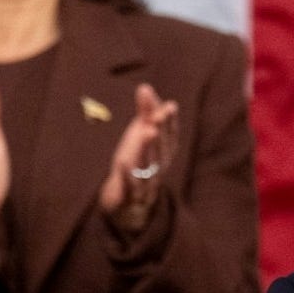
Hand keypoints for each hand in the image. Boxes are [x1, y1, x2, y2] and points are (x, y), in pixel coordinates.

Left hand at [99, 84, 177, 234]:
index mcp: (164, 154)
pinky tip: (123, 162)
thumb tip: (145, 87)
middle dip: (162, 130)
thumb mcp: (140, 138)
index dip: (170, 121)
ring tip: (147, 132)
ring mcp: (145, 183)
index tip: (170, 105)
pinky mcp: (128, 196)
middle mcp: (158, 168)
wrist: (127, 205)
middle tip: (159, 114)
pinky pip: (129, 186)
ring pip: (148, 166)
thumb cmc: (137, 164)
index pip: (170, 136)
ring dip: (149, 149)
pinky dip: (127, 175)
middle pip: (162, 149)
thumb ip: (144, 114)